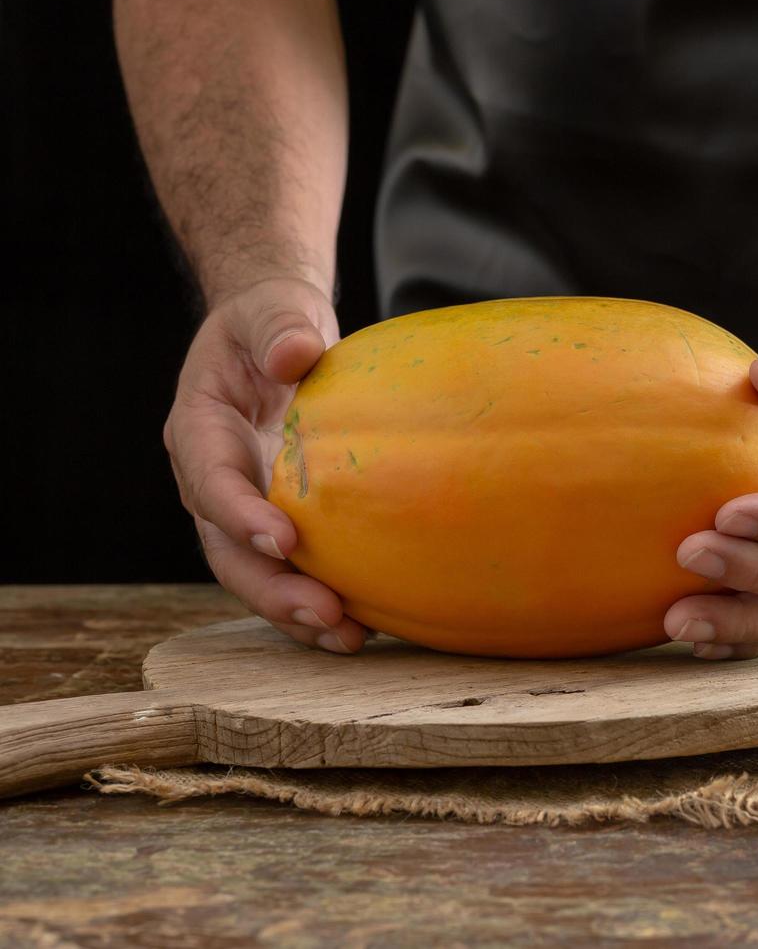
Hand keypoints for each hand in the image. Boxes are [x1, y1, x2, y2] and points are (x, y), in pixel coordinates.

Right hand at [164, 278, 367, 652]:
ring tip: (347, 637)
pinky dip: (320, 602)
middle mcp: (213, 481)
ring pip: (256, 574)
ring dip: (296, 611)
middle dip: (271, 587)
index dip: (240, 514)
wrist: (277, 339)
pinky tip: (365, 628)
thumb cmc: (272, 323)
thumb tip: (295, 353)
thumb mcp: (272, 311)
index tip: (285, 539)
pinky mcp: (280, 523)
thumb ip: (280, 326)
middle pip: (228, 549)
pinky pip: (290, 572)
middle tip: (324, 613)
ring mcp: (244, 509)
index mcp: (199, 430)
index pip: (211, 481)